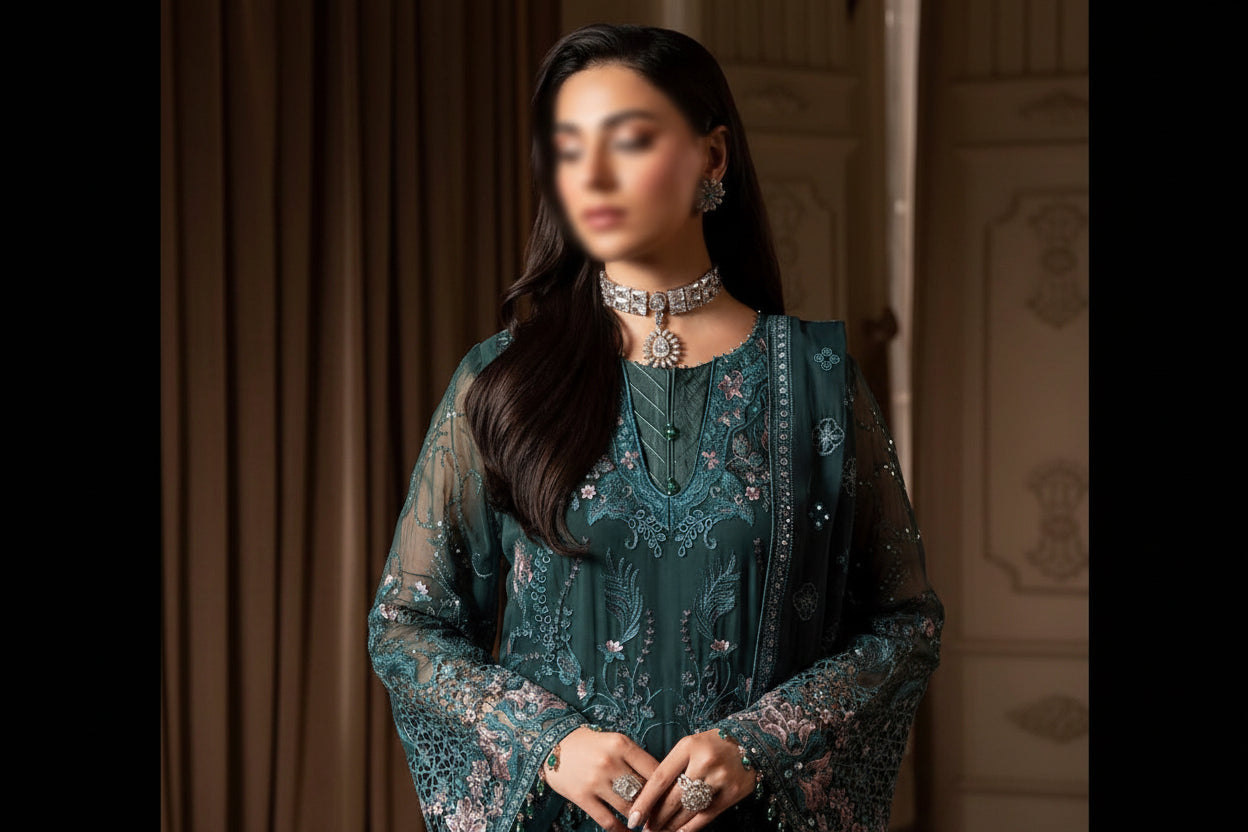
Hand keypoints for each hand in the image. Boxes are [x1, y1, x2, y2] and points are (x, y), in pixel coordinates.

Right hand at [542, 725, 660, 831]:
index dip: (667, 787)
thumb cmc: (592, 745)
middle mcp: (609, 762)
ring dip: (640, 819)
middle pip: (643, 791)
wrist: (556, 744)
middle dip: (655, 805)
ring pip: (628, 808)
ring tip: (647, 823)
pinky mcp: (582, 797)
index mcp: (621, 745)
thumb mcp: (615, 742)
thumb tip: (661, 784)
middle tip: (664, 814)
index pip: (654, 770)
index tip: (673, 797)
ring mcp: (595, 781)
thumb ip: (636, 759)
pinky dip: (621, 831)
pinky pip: (608, 820)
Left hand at [626, 729, 756, 831]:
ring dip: (671, 825)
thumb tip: (650, 799)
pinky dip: (691, 827)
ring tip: (659, 831)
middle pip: (674, 797)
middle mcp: (705, 761)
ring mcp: (721, 777)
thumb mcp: (690, 746)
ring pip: (690, 809)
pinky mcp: (734, 792)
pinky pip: (707, 815)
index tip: (634, 817)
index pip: (660, 778)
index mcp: (688, 746)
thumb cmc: (711, 745)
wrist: (750, 741)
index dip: (645, 801)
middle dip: (657, 817)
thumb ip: (673, 768)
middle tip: (645, 828)